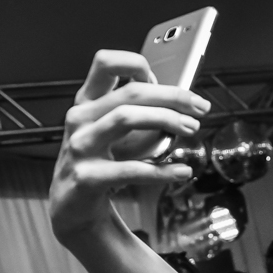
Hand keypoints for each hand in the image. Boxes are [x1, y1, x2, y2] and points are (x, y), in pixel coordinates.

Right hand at [51, 50, 208, 238]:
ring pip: (126, 117)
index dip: (138, 65)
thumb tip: (176, 99)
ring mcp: (81, 146)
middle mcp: (81, 118)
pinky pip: (130, 170)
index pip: (106, 63)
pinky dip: (162, 171)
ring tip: (191, 129)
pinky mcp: (87, 177)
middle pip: (130, 91)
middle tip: (199, 108)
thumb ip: (138, 111)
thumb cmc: (100, 165)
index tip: (169, 83)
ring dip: (167, 120)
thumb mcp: (115, 134)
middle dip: (172, 96)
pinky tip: (182, 171)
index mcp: (88, 102)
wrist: (73, 208)